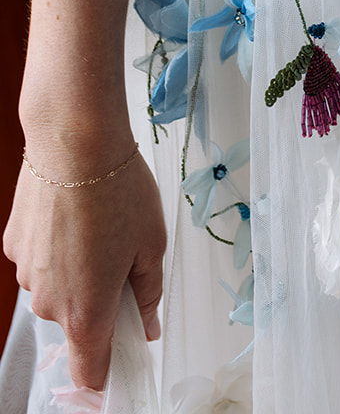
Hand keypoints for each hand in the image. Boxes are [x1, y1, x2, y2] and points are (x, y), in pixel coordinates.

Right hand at [3, 146, 166, 390]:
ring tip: (98, 224)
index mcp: (87, 312)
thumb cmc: (117, 189)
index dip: (106, 371)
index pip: (89, 371)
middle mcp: (50, 302)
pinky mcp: (14, 246)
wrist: (75, 141)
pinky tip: (73, 214)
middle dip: (100, 297)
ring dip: (76, 269)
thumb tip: (147, 322)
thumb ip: (148, 292)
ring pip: (58, 286)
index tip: (120, 359)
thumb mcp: (151, 244)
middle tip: (122, 255)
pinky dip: (56, 246)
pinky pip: (41, 259)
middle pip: (77, 320)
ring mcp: (27, 274)